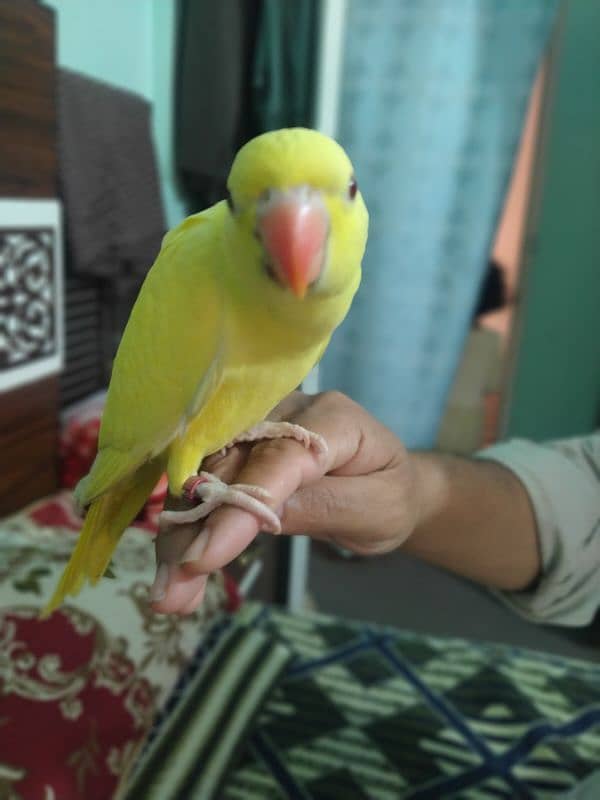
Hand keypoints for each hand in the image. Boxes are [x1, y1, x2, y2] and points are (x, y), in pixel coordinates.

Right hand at [150, 390, 423, 613]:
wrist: (388, 488)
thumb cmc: (389, 498)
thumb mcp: (376, 510)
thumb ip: (323, 507)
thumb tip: (257, 515)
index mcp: (331, 418)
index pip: (279, 457)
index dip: (239, 504)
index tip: (204, 556)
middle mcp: (285, 412)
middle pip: (230, 466)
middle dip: (196, 529)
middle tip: (172, 592)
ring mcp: (257, 428)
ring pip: (205, 478)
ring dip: (182, 536)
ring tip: (170, 595)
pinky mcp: (240, 452)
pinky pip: (206, 488)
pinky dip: (189, 531)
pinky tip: (177, 573)